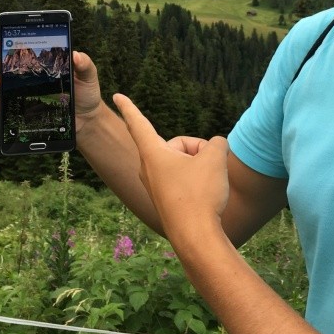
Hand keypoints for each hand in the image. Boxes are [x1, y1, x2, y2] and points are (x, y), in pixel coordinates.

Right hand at [0, 41, 102, 122]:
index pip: (21, 50)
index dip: (5, 45)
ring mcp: (25, 93)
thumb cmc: (86, 93)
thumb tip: (76, 55)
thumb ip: (84, 64)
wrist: (87, 119)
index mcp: (43, 63)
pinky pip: (5, 107)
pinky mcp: (24, 110)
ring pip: (2, 85)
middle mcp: (30, 77)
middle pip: (6, 67)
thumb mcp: (89, 75)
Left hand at [113, 93, 229, 247]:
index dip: (129, 107)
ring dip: (200, 166)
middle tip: (209, 165)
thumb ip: (217, 142)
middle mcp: (149, 169)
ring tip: (208, 185)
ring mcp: (157, 186)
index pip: (138, 123)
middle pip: (177, 145)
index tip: (117, 95)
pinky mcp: (166, 200)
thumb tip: (215, 147)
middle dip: (197, 149)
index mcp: (153, 154)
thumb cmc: (201, 195)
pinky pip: (185, 179)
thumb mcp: (216, 157)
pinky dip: (198, 181)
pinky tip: (207, 196)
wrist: (197, 238)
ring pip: (184, 162)